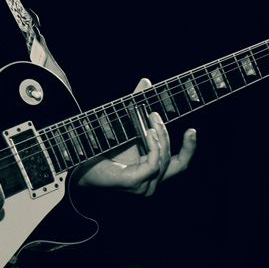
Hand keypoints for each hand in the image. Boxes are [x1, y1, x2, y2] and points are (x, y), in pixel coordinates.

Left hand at [76, 78, 197, 195]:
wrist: (77, 161)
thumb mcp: (125, 123)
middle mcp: (150, 181)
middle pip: (174, 160)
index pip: (180, 164)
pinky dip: (154, 147)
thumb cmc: (99, 146)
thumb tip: (146, 82)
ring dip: (160, 137)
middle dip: (166, 133)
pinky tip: (148, 132)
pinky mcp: (134, 183)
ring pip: (163, 160)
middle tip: (154, 114)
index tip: (191, 130)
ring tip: (151, 118)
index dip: (189, 148)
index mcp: (152, 170)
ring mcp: (143, 185)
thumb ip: (137, 104)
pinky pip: (154, 164)